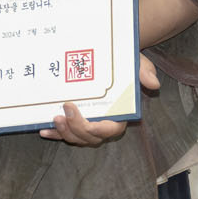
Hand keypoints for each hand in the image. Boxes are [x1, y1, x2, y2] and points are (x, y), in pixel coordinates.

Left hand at [40, 55, 159, 144]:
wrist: (111, 60)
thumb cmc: (126, 65)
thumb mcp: (137, 64)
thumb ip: (145, 72)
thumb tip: (153, 83)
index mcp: (120, 114)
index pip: (111, 129)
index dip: (97, 129)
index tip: (85, 119)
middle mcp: (104, 123)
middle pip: (91, 137)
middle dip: (76, 130)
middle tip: (63, 112)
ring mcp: (89, 124)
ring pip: (78, 138)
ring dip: (65, 133)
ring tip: (54, 120)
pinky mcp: (75, 121)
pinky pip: (66, 133)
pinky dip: (55, 134)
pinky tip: (43, 130)